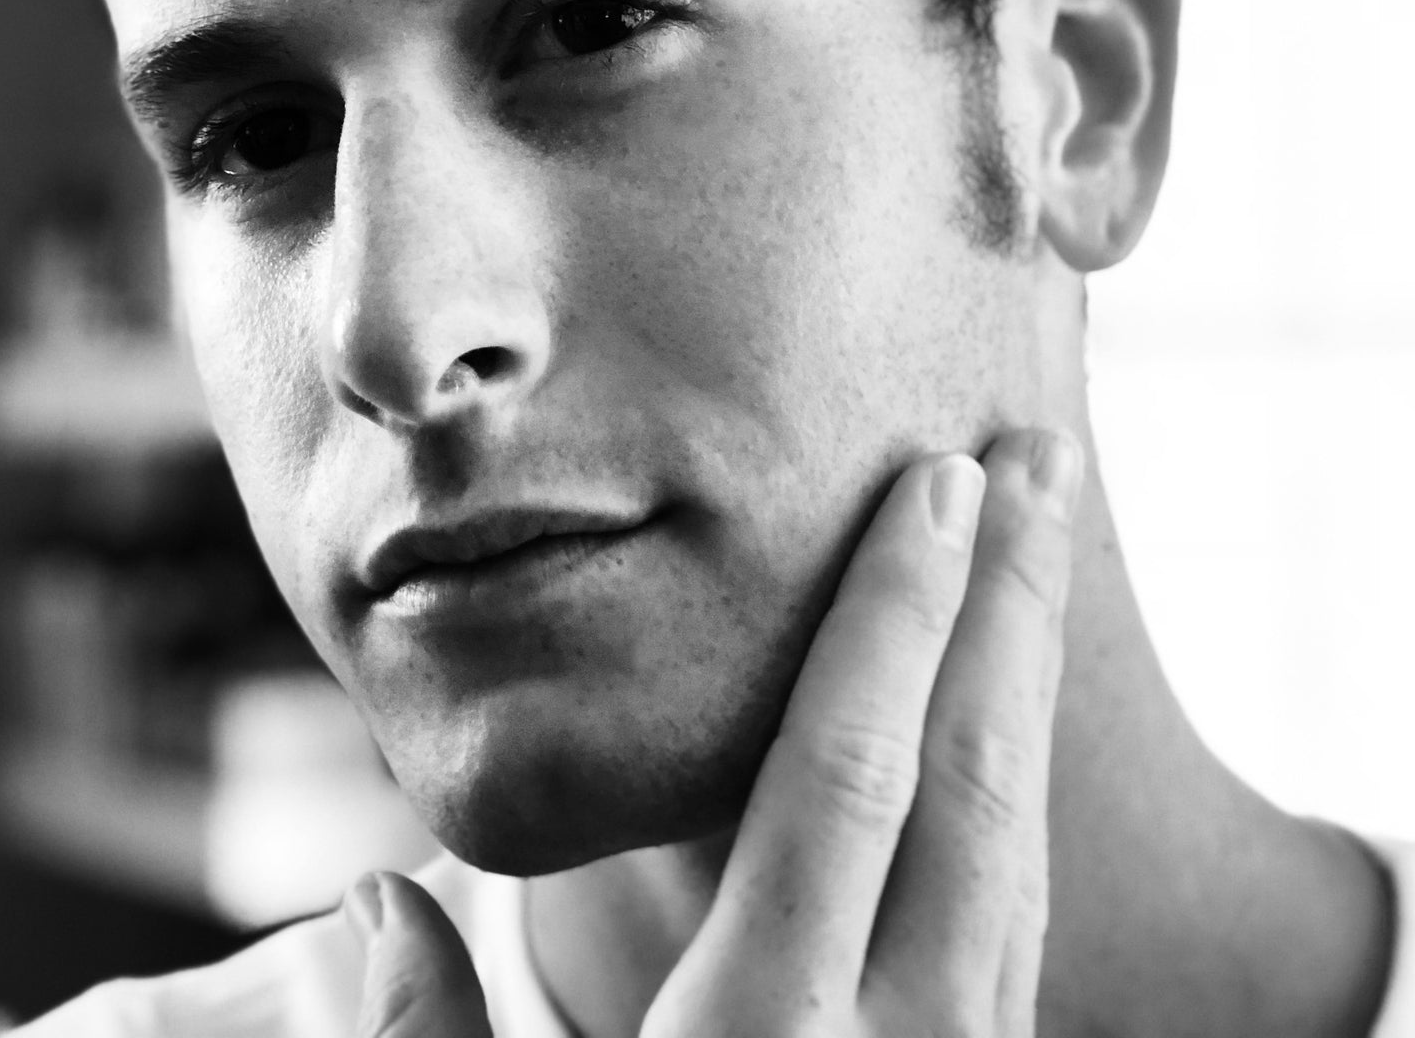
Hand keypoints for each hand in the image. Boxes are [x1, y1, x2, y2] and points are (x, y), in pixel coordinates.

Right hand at [346, 428, 1083, 1037]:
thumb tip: (382, 898)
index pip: (852, 781)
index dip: (898, 619)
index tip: (939, 485)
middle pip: (975, 795)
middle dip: (1006, 617)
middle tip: (1033, 467)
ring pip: (1016, 867)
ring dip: (1021, 706)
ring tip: (1024, 576)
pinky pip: (1013, 947)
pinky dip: (1010, 822)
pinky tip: (994, 772)